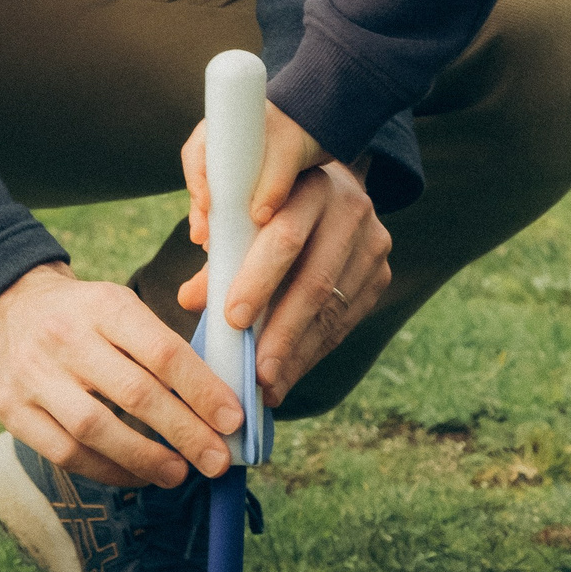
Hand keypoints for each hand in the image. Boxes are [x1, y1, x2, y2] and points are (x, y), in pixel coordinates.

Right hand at [0, 263, 241, 488]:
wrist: (7, 309)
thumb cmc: (82, 316)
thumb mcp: (118, 306)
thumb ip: (160, 345)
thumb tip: (216, 401)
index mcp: (104, 304)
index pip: (162, 350)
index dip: (202, 389)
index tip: (232, 419)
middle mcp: (65, 336)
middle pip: (135, 394)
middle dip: (185, 432)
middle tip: (217, 459)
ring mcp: (34, 375)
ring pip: (96, 429)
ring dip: (146, 458)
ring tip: (179, 473)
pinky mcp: (11, 409)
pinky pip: (65, 453)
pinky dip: (107, 470)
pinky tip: (135, 474)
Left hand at [179, 104, 391, 404]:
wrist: (330, 186)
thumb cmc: (269, 202)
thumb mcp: (241, 210)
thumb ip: (218, 249)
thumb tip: (190, 299)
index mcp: (309, 186)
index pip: (285, 237)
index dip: (258, 280)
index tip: (231, 320)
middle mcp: (349, 210)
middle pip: (314, 281)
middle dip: (281, 333)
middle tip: (255, 373)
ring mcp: (372, 243)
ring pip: (333, 309)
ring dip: (298, 354)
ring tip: (267, 385)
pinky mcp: (380, 273)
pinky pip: (346, 322)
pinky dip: (313, 352)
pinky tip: (288, 374)